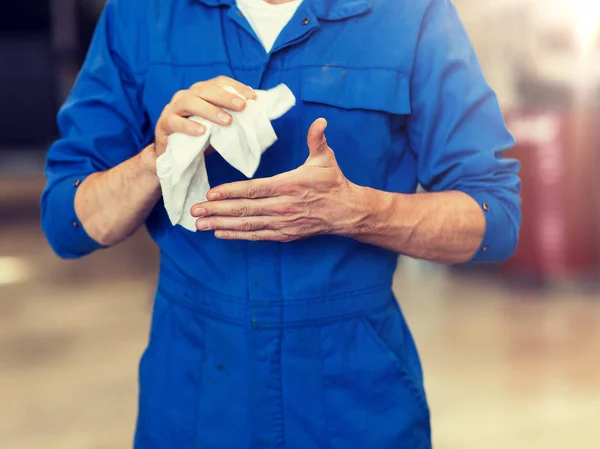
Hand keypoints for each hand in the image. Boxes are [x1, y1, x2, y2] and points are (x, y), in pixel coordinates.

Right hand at [154, 76, 255, 155]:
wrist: (173, 155)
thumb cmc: (199, 137)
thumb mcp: (219, 127)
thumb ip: (233, 118)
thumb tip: (258, 115)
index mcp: (201, 93)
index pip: (219, 82)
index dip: (236, 87)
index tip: (253, 97)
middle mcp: (187, 95)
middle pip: (205, 90)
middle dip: (225, 96)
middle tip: (242, 106)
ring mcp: (173, 108)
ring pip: (189, 102)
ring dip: (210, 110)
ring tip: (226, 121)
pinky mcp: (163, 124)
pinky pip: (174, 122)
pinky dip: (188, 126)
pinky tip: (201, 131)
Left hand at [191, 119, 364, 241]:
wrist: (346, 212)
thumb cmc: (333, 182)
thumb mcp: (325, 159)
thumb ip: (317, 140)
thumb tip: (320, 121)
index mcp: (289, 185)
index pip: (254, 189)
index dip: (230, 192)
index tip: (210, 194)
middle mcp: (283, 207)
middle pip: (244, 210)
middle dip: (217, 211)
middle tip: (194, 211)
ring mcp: (283, 223)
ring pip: (247, 225)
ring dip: (221, 225)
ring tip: (200, 225)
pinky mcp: (284, 234)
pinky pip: (257, 236)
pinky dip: (237, 235)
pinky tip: (220, 233)